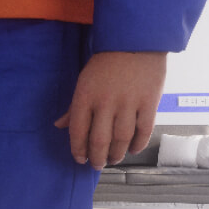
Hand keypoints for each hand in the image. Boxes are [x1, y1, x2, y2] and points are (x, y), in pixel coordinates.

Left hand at [54, 51, 167, 169]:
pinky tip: (133, 150)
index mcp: (85, 96)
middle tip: (96, 165)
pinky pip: (143, 131)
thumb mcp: (83, 80)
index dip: (78, 149)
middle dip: (96, 157)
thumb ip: (73, 106)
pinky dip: (138, 144)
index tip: (79, 159)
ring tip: (113, 160)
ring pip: (121, 139)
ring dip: (116, 154)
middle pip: (99, 140)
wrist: (134, 43)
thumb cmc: (106, 63)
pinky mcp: (149, 103)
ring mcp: (128, 104)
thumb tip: (59, 125)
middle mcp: (105, 102)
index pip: (77, 130)